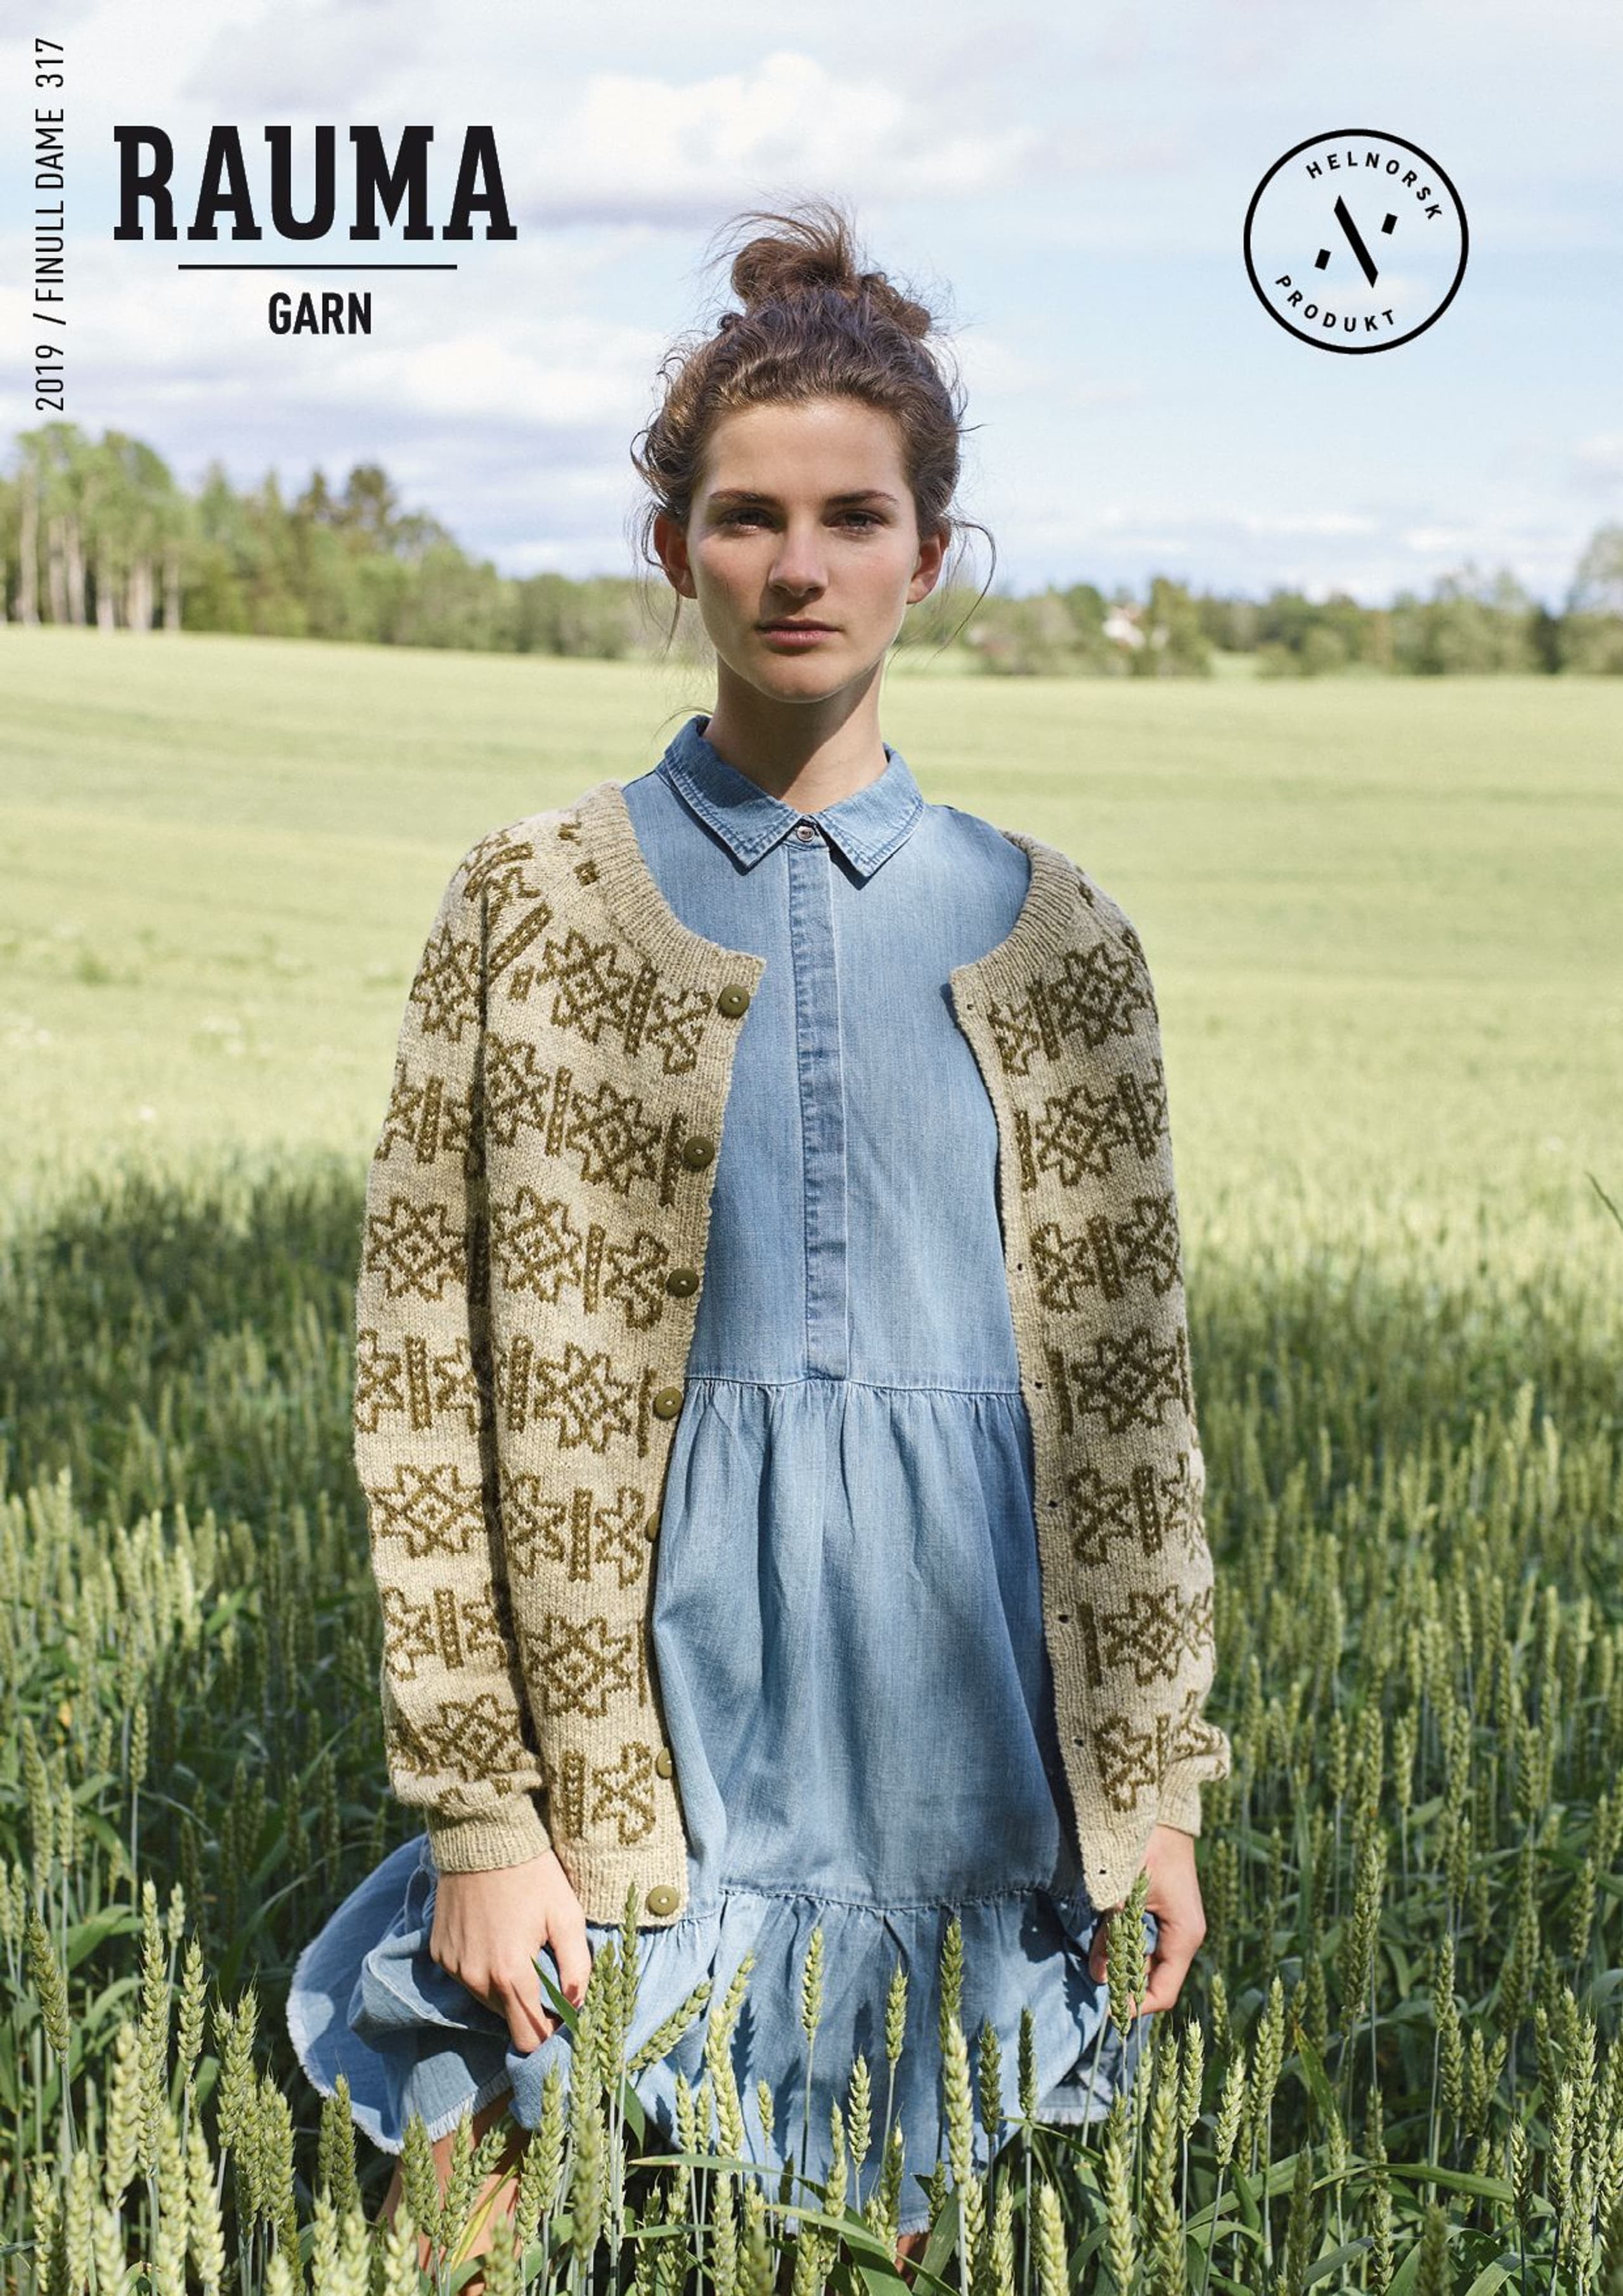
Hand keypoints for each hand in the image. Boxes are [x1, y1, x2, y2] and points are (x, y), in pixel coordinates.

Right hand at [429, 1848, 592, 2050]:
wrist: (483, 1834)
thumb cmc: (533, 1873)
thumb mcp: (567, 1915)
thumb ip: (578, 1967)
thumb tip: (577, 2005)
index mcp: (510, 1974)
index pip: (529, 2039)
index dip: (550, 2033)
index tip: (564, 2014)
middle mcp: (475, 1978)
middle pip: (508, 2019)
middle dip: (530, 2005)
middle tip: (546, 1970)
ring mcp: (452, 1966)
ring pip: (486, 1999)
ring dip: (506, 1986)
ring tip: (520, 1948)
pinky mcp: (438, 1952)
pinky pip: (465, 1976)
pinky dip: (482, 1967)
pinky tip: (495, 1936)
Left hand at [1086, 1824, 1206, 2015]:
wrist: (1160, 1809)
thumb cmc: (1145, 1846)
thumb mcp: (1122, 1893)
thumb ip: (1111, 1937)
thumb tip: (1099, 1978)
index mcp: (1184, 1935)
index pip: (1163, 1992)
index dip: (1135, 2005)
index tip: (1106, 2009)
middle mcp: (1185, 1934)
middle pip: (1156, 1978)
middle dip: (1126, 1985)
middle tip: (1094, 1983)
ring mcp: (1177, 1923)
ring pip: (1149, 1960)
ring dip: (1123, 1964)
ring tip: (1097, 1963)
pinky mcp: (1165, 1910)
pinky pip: (1146, 1941)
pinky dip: (1126, 1946)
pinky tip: (1106, 1941)